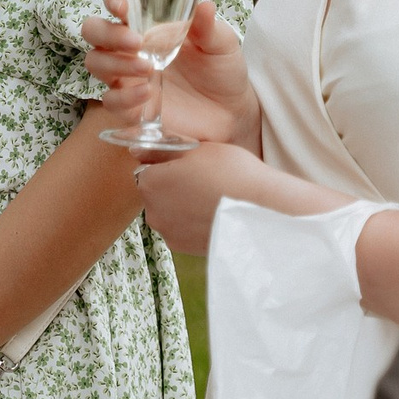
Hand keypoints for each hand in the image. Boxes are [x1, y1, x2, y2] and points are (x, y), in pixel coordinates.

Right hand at [82, 0, 250, 146]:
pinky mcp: (132, 107)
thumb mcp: (222, 44)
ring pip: (96, 63)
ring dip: (115, 63)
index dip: (114, 0)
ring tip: (148, 67)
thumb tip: (204, 5)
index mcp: (148, 24)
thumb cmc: (222, 70)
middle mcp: (131, 48)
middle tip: (135, 41)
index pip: (118, 4)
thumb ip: (209, 27)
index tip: (123, 7)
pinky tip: (148, 93)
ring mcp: (128, 77)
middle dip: (106, 33)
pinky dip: (125, 97)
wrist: (232, 112)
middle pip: (94, 31)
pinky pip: (111, 101)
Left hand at [131, 140, 269, 253]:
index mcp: (149, 182)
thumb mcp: (197, 149)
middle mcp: (152, 211)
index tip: (190, 165)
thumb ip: (162, 148)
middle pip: (156, 193)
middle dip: (172, 187)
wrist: (263, 211)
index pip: (148, 168)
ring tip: (212, 199)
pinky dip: (192, 224)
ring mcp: (168, 233)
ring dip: (182, 207)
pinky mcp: (184, 250)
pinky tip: (214, 215)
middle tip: (204, 181)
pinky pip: (182, 230)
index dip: (168, 164)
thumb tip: (135, 150)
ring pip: (169, 212)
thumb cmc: (232, 173)